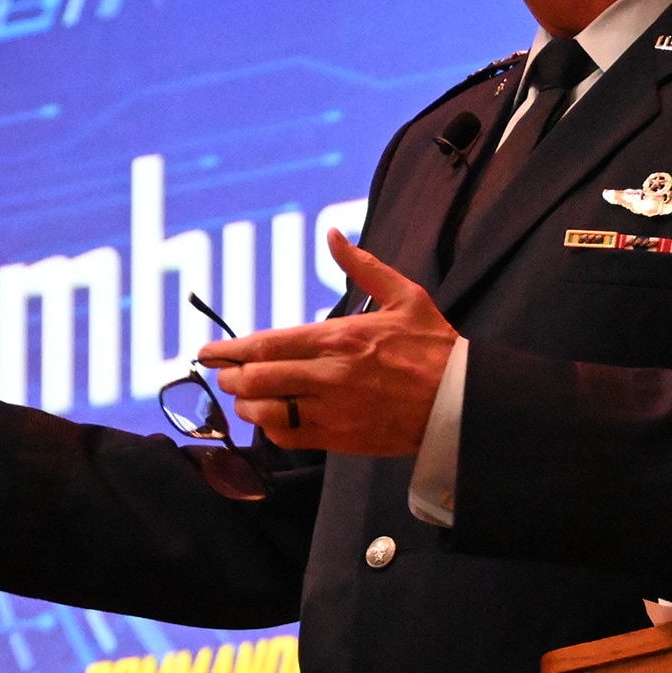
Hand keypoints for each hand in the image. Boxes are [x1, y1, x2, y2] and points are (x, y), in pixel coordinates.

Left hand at [202, 230, 456, 453]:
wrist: (463, 401)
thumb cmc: (435, 348)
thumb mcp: (404, 296)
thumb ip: (363, 266)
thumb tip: (333, 234)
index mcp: (341, 337)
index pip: (269, 344)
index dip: (231, 350)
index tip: (208, 351)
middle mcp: (331, 374)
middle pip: (259, 378)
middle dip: (232, 377)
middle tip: (222, 375)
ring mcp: (335, 410)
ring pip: (269, 412)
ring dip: (249, 405)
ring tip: (245, 398)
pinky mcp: (342, 438)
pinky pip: (292, 437)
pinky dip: (274, 430)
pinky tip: (273, 420)